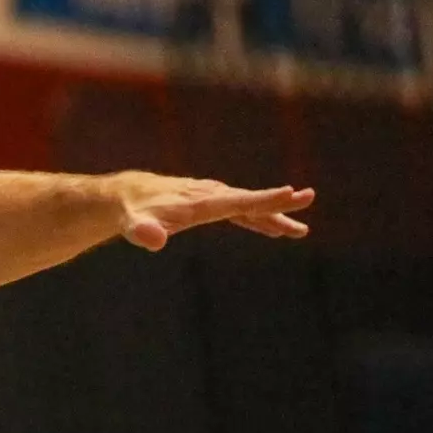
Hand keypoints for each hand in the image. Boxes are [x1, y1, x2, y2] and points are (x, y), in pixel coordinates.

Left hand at [114, 171, 314, 251]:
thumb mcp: (133, 225)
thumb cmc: (131, 212)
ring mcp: (210, 198)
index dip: (265, 199)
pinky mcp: (207, 204)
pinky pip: (239, 210)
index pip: (238, 201)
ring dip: (274, 215)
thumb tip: (153, 239)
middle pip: (250, 200)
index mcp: (201, 203)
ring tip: (300, 230)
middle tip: (309, 199)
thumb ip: (142, 231)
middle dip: (279, 203)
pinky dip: (258, 217)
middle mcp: (209, 196)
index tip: (292, 193)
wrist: (124, 197)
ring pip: (248, 206)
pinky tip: (272, 228)